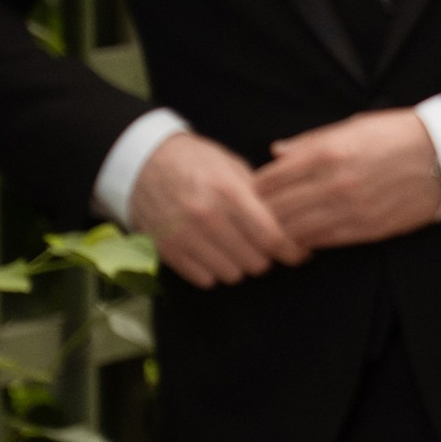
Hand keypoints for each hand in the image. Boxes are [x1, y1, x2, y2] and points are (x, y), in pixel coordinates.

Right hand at [129, 131, 297, 288]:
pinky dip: (213, 271)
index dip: (291, 250)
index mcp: (228, 192)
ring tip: (235, 248)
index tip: (298, 253)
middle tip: (261, 246)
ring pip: (232, 275)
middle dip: (264, 257)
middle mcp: (207, 217)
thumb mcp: (232, 167)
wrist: (142, 161)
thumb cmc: (195, 161)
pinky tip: (212, 253)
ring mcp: (184, 236)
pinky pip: (204, 280)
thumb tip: (291, 226)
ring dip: (238, 265)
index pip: (271, 238)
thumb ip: (260, 197)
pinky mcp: (166, 251)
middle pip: (255, 262)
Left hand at [259, 108, 440, 255]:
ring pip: (296, 231)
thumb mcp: (350, 126)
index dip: (252, 190)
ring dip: (280, 234)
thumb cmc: (396, 134)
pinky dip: (306, 241)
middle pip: (277, 210)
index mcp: (326, 153)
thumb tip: (276, 153)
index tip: (247, 194)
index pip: (270, 180)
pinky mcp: (367, 229)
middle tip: (250, 220)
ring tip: (271, 233)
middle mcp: (334, 183)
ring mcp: (350, 209)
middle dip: (259, 216)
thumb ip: (309, 142)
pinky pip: (323, 241)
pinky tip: (300, 239)